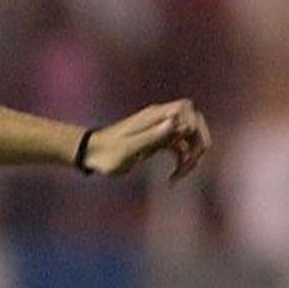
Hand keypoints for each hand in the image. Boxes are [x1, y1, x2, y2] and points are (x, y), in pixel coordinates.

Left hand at [85, 99, 211, 182]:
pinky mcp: (158, 142)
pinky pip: (179, 149)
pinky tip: (172, 179)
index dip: (192, 122)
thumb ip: (152, 136)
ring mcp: (160, 131)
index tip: (182, 141)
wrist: (90, 155)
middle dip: (198, 143)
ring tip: (178, 177)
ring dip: (190, 157)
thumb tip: (176, 122)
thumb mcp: (128, 147)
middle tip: (191, 163)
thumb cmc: (106, 153)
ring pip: (189, 139)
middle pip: (194, 123)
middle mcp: (160, 120)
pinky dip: (180, 162)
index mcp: (154, 115)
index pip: (186, 108)